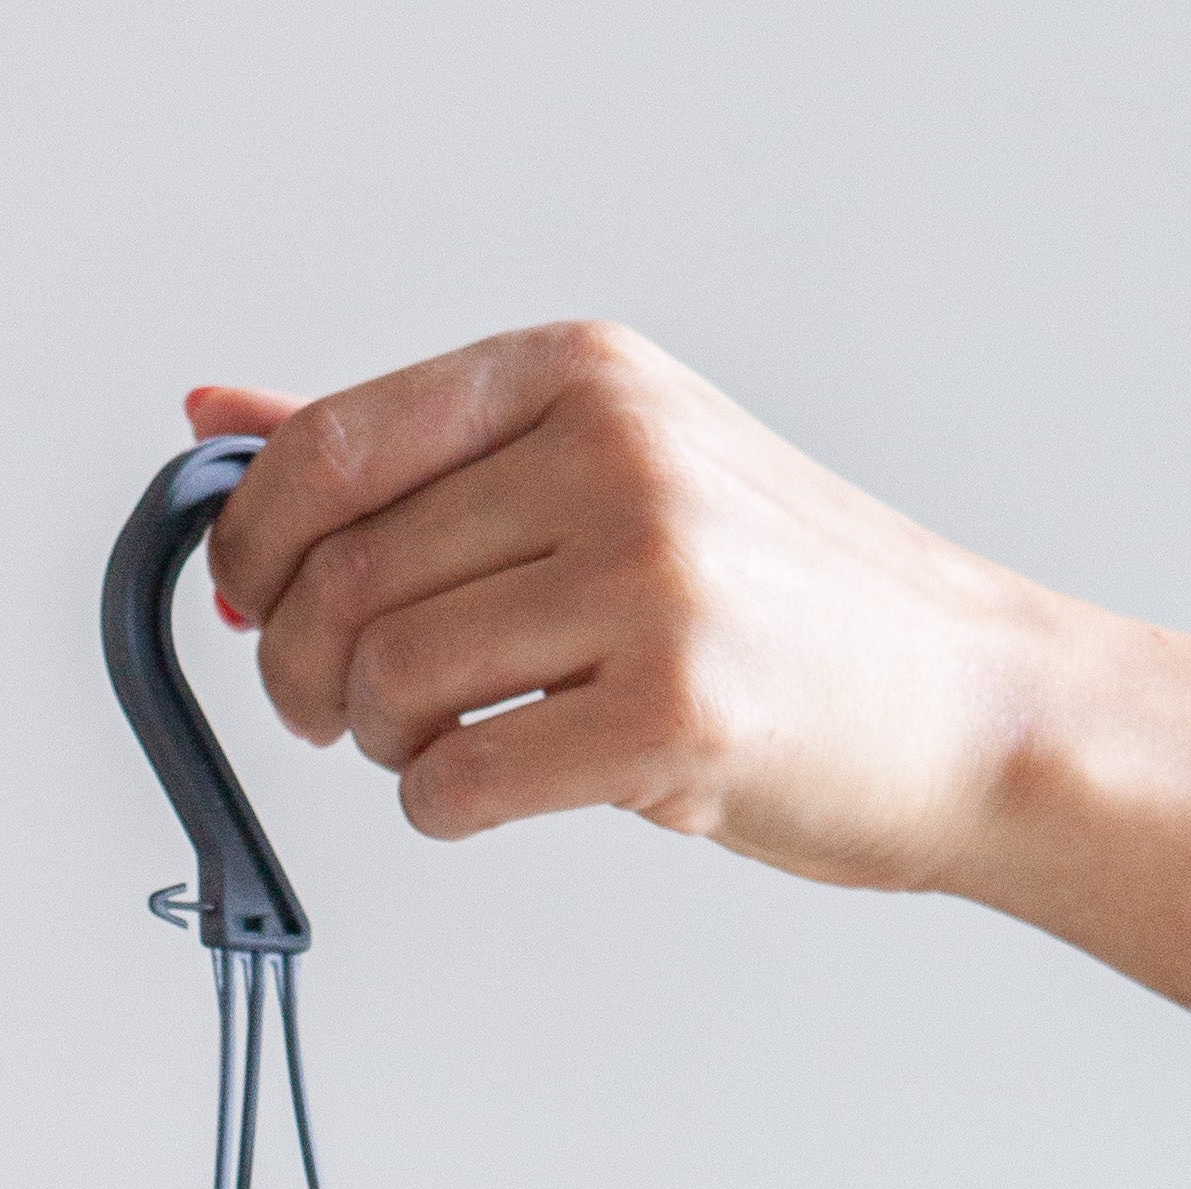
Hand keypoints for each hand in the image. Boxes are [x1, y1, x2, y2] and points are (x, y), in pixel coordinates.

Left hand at [188, 327, 1060, 897]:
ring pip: (386, 681)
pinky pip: (456, 781)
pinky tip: (486, 791)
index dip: (249, 547)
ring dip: (374, 743)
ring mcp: (648, 584)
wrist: (971, 704)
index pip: (331, 448)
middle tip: (329, 710)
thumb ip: (415, 453)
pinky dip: (438, 808)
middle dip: (296, 668)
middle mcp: (612, 458)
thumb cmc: (786, 605)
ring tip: (434, 747)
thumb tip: (219, 422)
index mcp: (584, 378)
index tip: (249, 603)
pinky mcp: (672, 716)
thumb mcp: (605, 473)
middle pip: (342, 579)